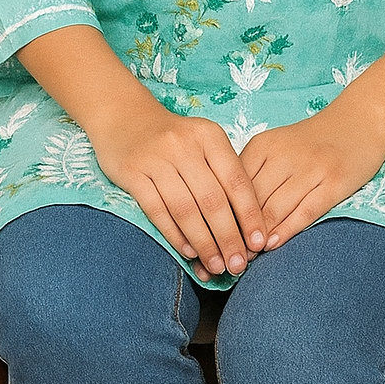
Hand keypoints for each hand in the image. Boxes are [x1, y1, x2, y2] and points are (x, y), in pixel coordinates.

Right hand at [91, 101, 269, 278]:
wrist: (125, 117)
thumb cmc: (174, 138)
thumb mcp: (203, 143)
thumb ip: (222, 175)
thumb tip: (244, 226)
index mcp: (209, 136)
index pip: (236, 181)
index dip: (250, 216)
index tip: (259, 244)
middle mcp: (184, 145)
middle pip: (213, 199)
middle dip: (229, 237)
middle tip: (238, 265)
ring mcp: (157, 158)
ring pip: (186, 209)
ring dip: (204, 243)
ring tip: (215, 266)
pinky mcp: (133, 173)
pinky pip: (157, 210)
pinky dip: (175, 234)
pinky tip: (188, 252)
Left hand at [189, 107, 384, 275]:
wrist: (359, 120)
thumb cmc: (312, 140)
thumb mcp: (276, 146)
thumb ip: (253, 174)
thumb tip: (224, 213)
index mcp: (263, 145)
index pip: (231, 186)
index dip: (218, 215)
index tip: (204, 240)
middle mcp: (284, 156)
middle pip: (249, 201)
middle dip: (233, 232)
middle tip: (220, 257)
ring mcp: (310, 169)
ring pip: (274, 209)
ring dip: (256, 238)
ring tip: (242, 259)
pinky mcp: (333, 183)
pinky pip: (304, 212)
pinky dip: (285, 231)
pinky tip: (271, 246)